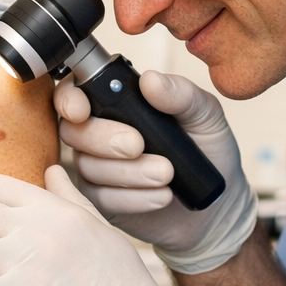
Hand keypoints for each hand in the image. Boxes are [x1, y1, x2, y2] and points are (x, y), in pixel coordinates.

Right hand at [56, 71, 255, 272]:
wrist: (217, 205)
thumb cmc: (208, 152)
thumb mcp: (205, 116)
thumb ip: (181, 94)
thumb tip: (150, 80)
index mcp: (116, 102)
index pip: (74, 93)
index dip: (68, 99)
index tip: (82, 110)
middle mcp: (99, 132)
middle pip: (74, 131)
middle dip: (104, 138)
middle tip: (138, 145)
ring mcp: (97, 169)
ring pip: (89, 167)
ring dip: (128, 172)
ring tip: (166, 174)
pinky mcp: (103, 202)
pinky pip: (102, 199)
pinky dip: (133, 198)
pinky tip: (161, 196)